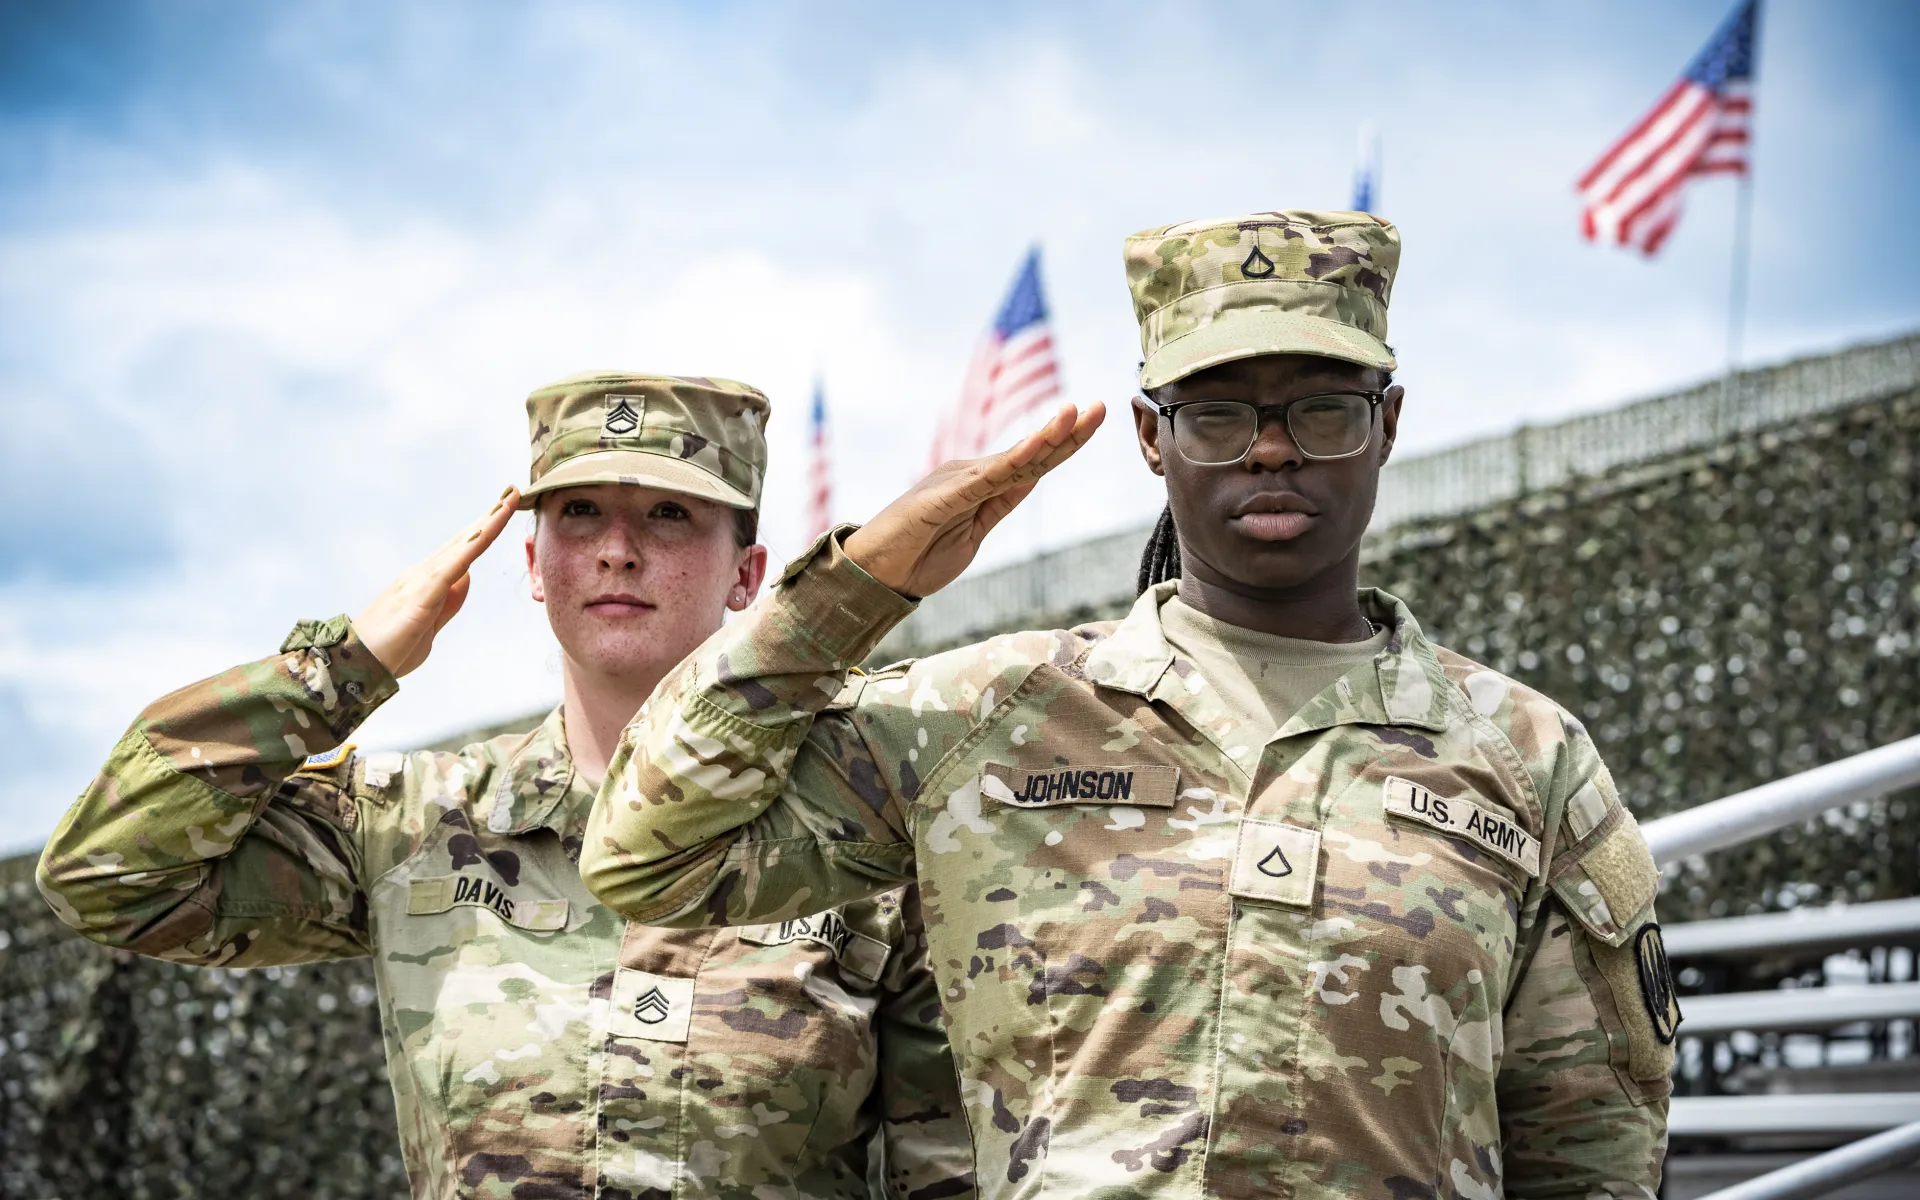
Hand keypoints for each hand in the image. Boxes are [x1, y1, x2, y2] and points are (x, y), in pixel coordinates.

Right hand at [354, 486, 519, 676]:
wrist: (354, 666)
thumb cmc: (389, 649)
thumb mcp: (430, 626)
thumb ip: (449, 602)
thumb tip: (465, 576)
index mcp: (427, 581)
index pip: (462, 550)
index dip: (484, 530)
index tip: (504, 509)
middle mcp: (423, 574)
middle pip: (464, 540)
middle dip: (490, 515)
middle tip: (512, 490)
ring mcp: (421, 582)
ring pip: (462, 547)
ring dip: (486, 524)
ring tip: (506, 501)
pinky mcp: (421, 597)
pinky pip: (451, 568)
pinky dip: (469, 548)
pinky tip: (484, 532)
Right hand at [844, 402, 1104, 596]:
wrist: (870, 576)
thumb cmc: (917, 558)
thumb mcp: (973, 533)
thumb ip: (999, 503)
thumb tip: (1032, 478)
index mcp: (978, 484)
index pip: (1032, 463)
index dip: (1065, 443)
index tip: (1095, 419)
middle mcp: (968, 474)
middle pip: (1028, 454)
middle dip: (1067, 432)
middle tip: (1101, 407)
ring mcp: (954, 482)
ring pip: (1010, 461)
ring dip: (1044, 438)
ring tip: (1075, 414)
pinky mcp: (940, 498)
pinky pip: (983, 481)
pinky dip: (1010, 463)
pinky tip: (1034, 448)